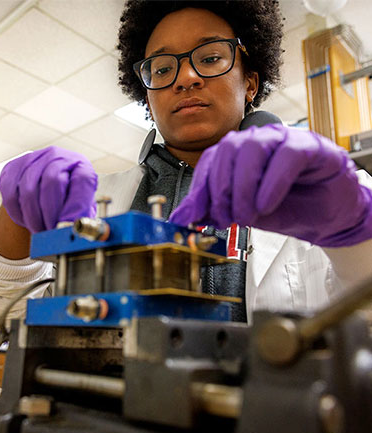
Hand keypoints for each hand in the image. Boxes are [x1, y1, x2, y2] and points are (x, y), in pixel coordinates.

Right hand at [0, 146, 96, 232]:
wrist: (46, 194)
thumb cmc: (68, 205)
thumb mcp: (81, 210)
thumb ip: (80, 218)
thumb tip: (72, 231)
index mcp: (81, 166)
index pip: (82, 180)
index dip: (75, 207)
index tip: (68, 227)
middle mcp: (59, 156)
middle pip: (52, 182)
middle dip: (50, 214)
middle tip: (50, 233)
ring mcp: (34, 158)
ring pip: (28, 190)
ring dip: (33, 217)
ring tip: (39, 230)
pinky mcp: (13, 167)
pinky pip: (10, 193)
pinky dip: (17, 213)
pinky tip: (26, 221)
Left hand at [170, 124, 371, 246]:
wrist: (325, 217)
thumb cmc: (285, 208)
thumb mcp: (241, 212)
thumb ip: (213, 210)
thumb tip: (182, 216)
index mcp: (238, 154)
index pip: (210, 161)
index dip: (199, 189)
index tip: (192, 216)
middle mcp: (258, 141)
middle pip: (227, 151)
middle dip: (220, 190)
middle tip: (224, 218)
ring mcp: (284, 139)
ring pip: (253, 149)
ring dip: (243, 188)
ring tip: (246, 216)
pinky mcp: (309, 146)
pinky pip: (286, 156)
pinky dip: (271, 183)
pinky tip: (266, 205)